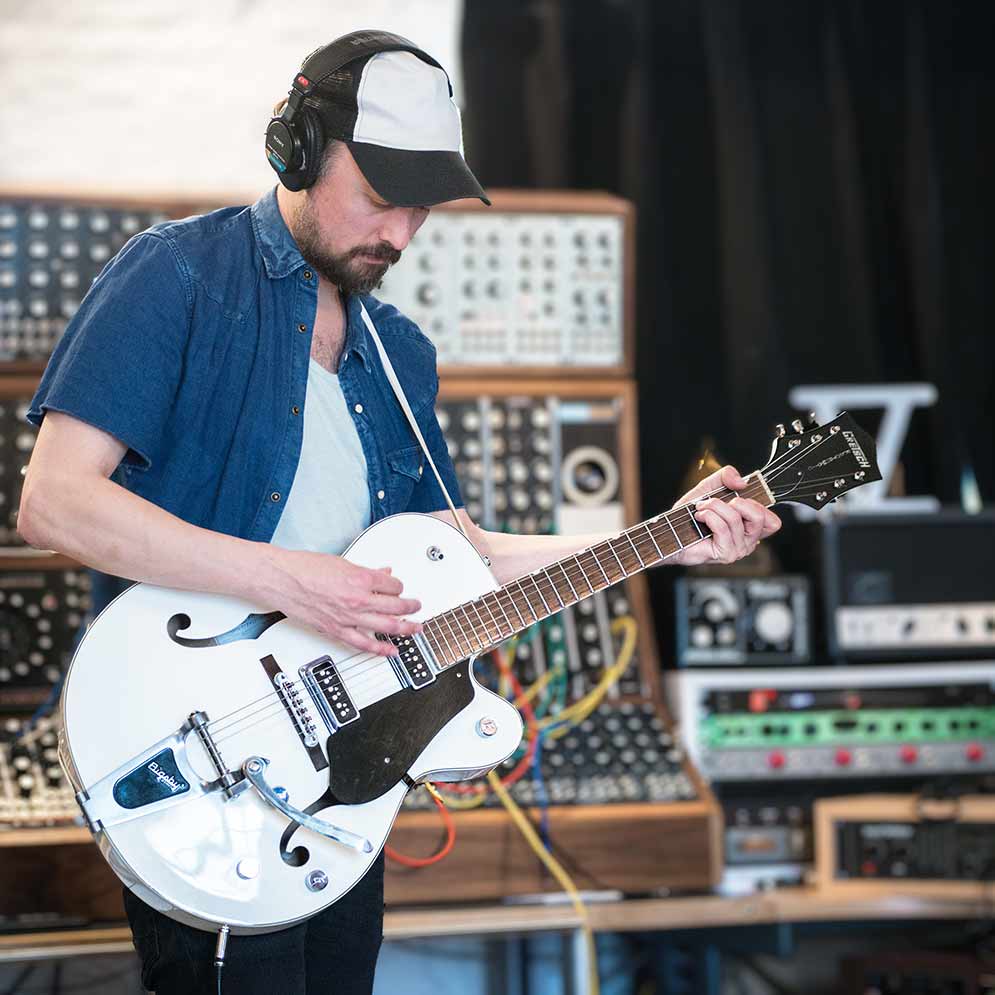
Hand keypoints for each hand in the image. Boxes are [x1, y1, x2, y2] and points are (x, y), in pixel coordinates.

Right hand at [261, 548, 421, 656]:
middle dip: (411, 607)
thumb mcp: (343, 563)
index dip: (399, 586)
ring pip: (386, 627)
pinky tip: (391, 651)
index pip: (394, 585)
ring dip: (405, 628)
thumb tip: (383, 573)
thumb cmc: (305, 568)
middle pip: (396, 606)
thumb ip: (366, 571)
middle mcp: (357, 599)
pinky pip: (363, 644)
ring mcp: (348, 617)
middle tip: (417, 607)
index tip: (399, 587)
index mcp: (360, 578)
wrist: (281, 580)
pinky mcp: (336, 630)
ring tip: (415, 628)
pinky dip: (380, 649)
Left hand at [670, 465, 780, 566]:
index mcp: (751, 528)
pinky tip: (699, 517)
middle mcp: (749, 541)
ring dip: (714, 507)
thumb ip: (726, 476)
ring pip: (735, 519)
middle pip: (759, 517)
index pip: (772, 521)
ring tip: (701, 508)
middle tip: (717, 501)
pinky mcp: (726, 554)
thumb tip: (742, 482)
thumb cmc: (691, 515)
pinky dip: (708, 516)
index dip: (759, 504)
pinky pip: (722, 527)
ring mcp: (738, 550)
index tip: (737, 497)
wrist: (671, 530)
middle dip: (736, 502)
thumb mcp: (711, 487)